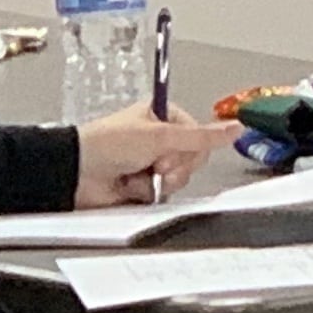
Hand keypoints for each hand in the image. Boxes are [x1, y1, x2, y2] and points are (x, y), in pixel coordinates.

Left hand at [75, 106, 230, 208]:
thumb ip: (202, 137)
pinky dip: (148, 193)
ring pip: (178, 179)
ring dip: (161, 182)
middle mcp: (159, 140)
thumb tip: (236, 127)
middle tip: (155, 165)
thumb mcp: (160, 136)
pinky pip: (162, 195)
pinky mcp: (143, 187)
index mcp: (164, 118)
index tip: (172, 149)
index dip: (190, 148)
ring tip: (139, 177)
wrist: (76, 173)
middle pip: (192, 160)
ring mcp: (151, 164)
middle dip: (175, 167)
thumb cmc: (108, 144)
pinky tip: (131, 186)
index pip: (199, 136)